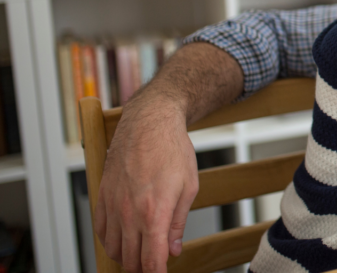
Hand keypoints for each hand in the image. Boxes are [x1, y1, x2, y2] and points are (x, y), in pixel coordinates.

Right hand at [94, 93, 198, 272]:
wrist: (148, 124)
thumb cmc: (172, 150)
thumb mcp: (189, 187)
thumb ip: (178, 223)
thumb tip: (173, 250)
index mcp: (154, 212)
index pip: (151, 260)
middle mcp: (129, 213)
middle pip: (130, 260)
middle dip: (143, 269)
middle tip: (155, 265)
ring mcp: (112, 206)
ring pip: (113, 249)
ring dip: (127, 258)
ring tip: (142, 255)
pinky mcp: (102, 198)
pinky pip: (101, 232)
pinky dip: (111, 242)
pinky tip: (124, 240)